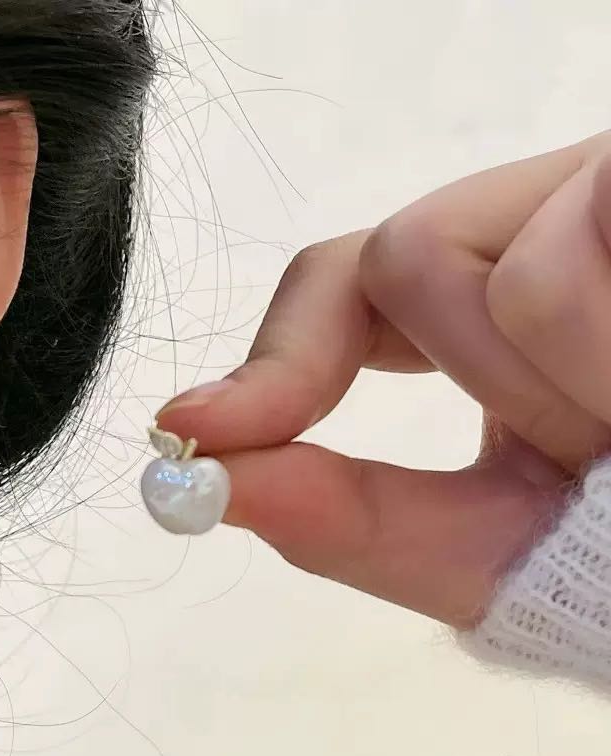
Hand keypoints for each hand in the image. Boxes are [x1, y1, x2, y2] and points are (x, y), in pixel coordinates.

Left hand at [157, 132, 610, 627]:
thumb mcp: (495, 549)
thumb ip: (354, 518)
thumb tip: (208, 471)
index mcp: (488, 309)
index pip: (340, 291)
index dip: (271, 365)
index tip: (196, 429)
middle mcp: (536, 232)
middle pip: (400, 259)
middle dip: (487, 384)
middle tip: (594, 440)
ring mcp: (595, 196)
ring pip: (497, 270)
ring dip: (572, 390)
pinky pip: (575, 247)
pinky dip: (602, 348)